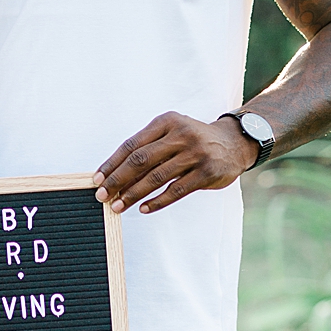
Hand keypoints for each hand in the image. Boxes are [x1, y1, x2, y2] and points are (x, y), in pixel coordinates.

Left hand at [93, 112, 256, 214]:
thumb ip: (149, 146)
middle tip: (102, 196)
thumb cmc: (194, 139)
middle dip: (118, 180)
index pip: (132, 144)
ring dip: (133, 194)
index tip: (97, 179)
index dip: (112, 163)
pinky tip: (143, 209)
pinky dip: (157, 201)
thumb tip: (115, 173)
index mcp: (167, 122)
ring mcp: (195, 154)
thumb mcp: (173, 131)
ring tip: (118, 206)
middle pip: (141, 160)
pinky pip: (176, 190)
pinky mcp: (206, 172)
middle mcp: (181, 135)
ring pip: (156, 177)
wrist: (234, 142)